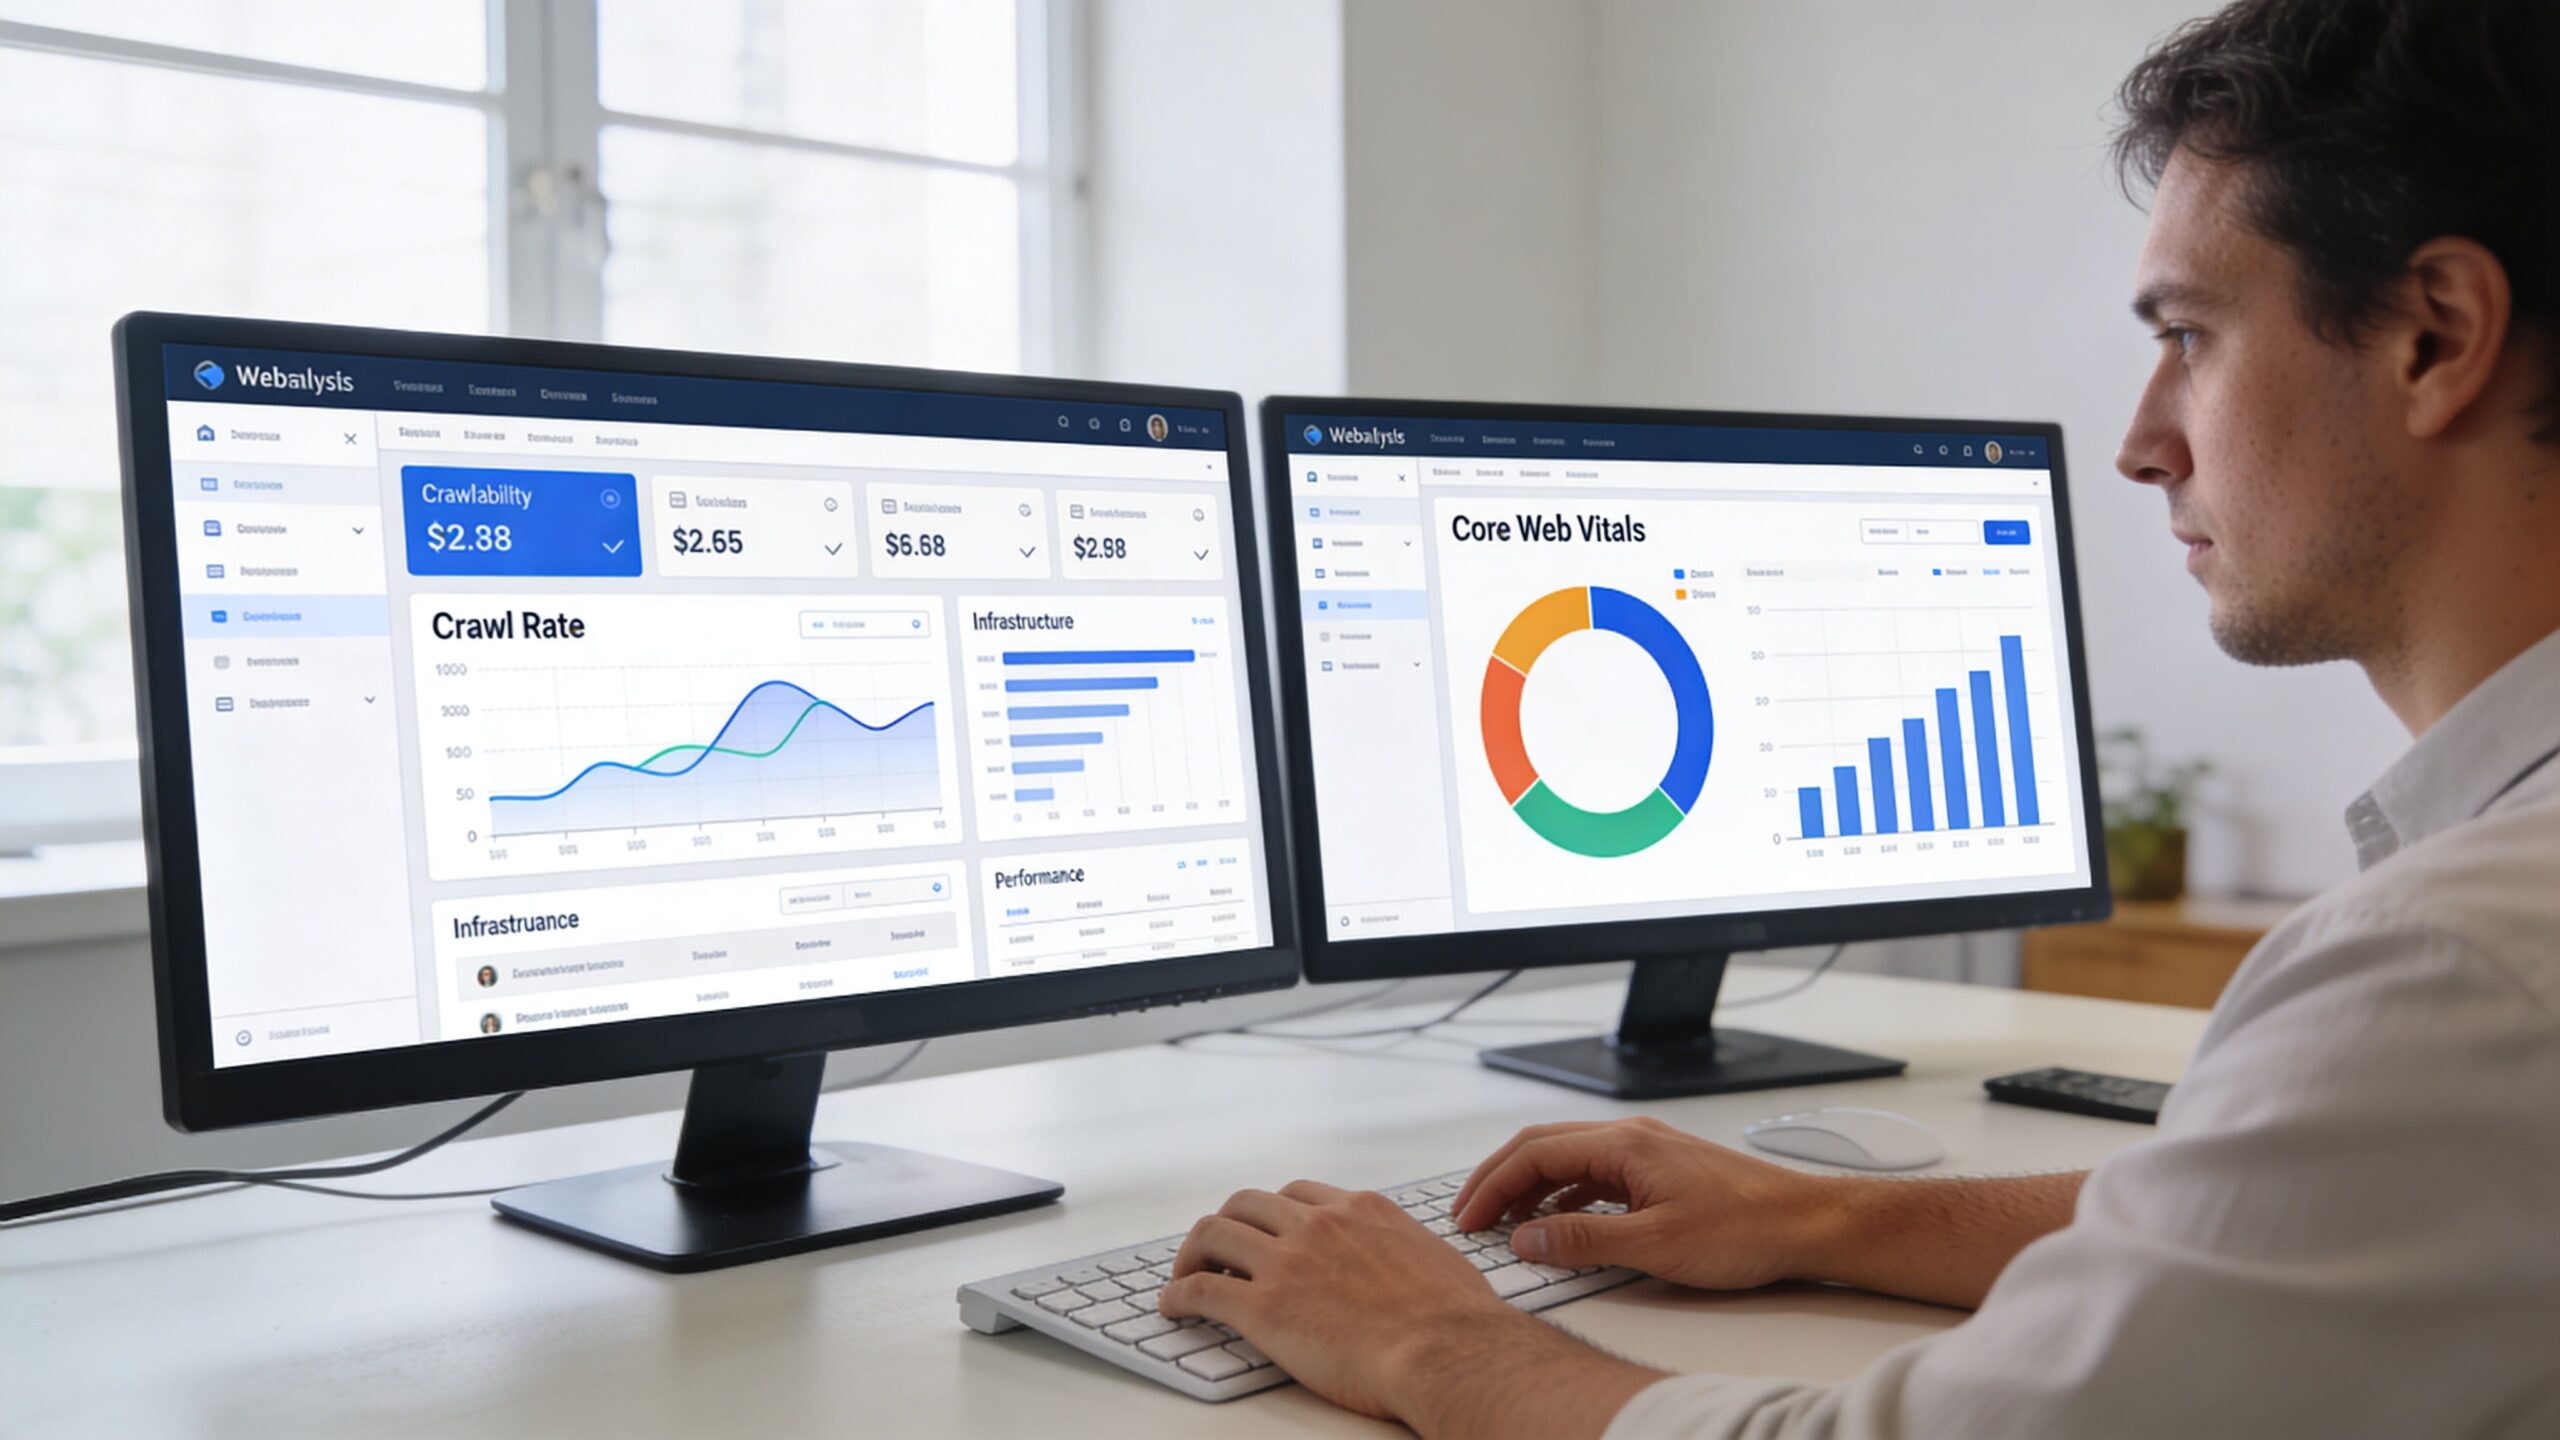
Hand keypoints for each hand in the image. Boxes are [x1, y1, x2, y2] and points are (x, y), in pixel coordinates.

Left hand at [1157, 1180, 1649, 1427]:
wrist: (1449, 1351)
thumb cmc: (1457, 1320)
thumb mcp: (1435, 1257)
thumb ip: (1405, 1248)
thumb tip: (1407, 1261)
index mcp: (1360, 1211)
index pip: (1298, 1192)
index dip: (1273, 1213)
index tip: (1265, 1231)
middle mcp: (1318, 1225)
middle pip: (1247, 1203)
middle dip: (1228, 1223)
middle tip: (1219, 1250)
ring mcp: (1286, 1263)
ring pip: (1214, 1233)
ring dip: (1192, 1253)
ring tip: (1184, 1274)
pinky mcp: (1263, 1308)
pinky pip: (1200, 1288)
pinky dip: (1177, 1293)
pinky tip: (1173, 1306)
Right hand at [1453, 1116, 1842, 1289]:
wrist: (1807, 1222)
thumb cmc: (1746, 1228)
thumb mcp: (1656, 1245)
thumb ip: (1584, 1241)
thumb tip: (1526, 1238)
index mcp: (1624, 1143)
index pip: (1534, 1153)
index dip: (1492, 1186)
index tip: (1468, 1218)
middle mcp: (1632, 1136)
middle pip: (1543, 1146)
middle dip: (1499, 1179)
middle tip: (1470, 1216)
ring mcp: (1647, 1150)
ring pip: (1568, 1158)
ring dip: (1530, 1186)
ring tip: (1506, 1222)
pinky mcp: (1662, 1169)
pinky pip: (1595, 1173)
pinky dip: (1564, 1194)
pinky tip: (1561, 1222)